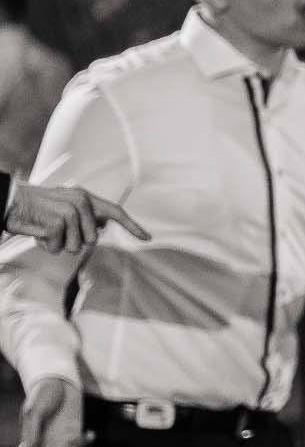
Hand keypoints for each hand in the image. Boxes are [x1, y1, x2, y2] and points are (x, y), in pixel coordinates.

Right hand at [3, 181, 149, 254]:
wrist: (8, 202)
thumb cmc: (36, 210)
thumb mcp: (63, 208)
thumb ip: (84, 218)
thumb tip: (100, 229)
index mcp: (84, 197)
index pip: (114, 212)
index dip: (132, 226)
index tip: (148, 238)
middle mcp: (81, 202)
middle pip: (91, 241)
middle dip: (73, 243)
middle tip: (55, 231)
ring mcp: (70, 212)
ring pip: (75, 248)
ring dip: (58, 245)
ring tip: (45, 230)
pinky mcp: (57, 223)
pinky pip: (57, 248)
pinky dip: (45, 246)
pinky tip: (38, 233)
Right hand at [17, 376, 90, 446]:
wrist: (59, 377)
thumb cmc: (43, 393)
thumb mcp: (34, 410)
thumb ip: (32, 432)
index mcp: (35, 444)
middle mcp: (48, 445)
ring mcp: (62, 439)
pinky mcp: (74, 431)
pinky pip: (82, 444)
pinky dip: (88, 443)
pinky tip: (91, 434)